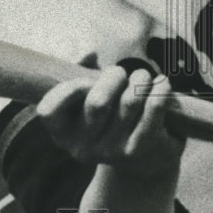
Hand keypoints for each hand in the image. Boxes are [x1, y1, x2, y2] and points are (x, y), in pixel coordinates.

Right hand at [35, 65, 183, 180]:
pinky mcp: (139, 150)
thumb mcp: (90, 100)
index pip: (49, 111)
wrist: (146, 157)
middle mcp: (82, 148)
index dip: (69, 89)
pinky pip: (153, 111)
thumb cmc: (112, 116)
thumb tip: (91, 55)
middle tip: (121, 74)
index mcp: (62, 133)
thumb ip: (83, 75)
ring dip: (140, 79)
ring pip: (129, 102)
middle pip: (98, 102)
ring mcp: (111, 153)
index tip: (86, 81)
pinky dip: (160, 90)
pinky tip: (162, 83)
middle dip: (114, 77)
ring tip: (143, 77)